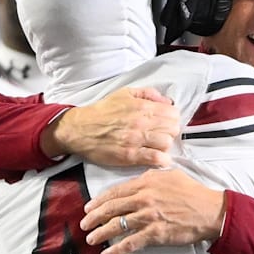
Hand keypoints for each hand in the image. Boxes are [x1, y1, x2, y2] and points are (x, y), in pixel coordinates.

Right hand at [47, 87, 179, 166]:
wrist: (79, 129)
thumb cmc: (102, 111)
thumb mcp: (125, 93)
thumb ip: (148, 93)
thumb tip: (167, 101)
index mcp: (142, 106)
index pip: (173, 113)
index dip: (172, 119)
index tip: (166, 123)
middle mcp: (141, 122)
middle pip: (173, 129)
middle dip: (170, 132)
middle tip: (161, 135)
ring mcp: (136, 139)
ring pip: (167, 144)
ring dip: (165, 146)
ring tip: (157, 146)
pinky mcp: (130, 155)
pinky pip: (156, 158)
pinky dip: (162, 160)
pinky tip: (158, 159)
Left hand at [80, 169, 225, 253]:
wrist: (209, 210)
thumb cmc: (192, 192)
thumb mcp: (170, 176)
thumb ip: (151, 177)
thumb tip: (137, 181)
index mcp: (146, 182)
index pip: (116, 191)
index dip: (99, 201)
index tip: (88, 207)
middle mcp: (144, 198)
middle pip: (112, 208)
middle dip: (94, 217)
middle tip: (83, 224)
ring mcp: (148, 216)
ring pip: (117, 225)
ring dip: (101, 234)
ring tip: (91, 239)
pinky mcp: (155, 233)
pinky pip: (130, 242)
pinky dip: (117, 249)